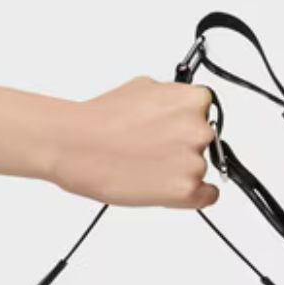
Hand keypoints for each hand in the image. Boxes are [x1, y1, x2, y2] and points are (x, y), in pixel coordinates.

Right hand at [47, 77, 220, 208]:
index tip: (172, 130)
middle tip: (153, 150)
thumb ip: (170, 99)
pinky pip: (207, 196)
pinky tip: (167, 188)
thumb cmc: (100, 120)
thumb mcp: (142, 88)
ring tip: (146, 166)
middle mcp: (199, 130)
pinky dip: (192, 196)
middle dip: (182, 146)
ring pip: (201, 169)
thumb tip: (178, 107)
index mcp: (193, 100)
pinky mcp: (186, 190)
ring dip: (180, 170)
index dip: (185, 122)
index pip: (205, 113)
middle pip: (205, 142)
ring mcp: (194, 162)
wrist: (76, 145)